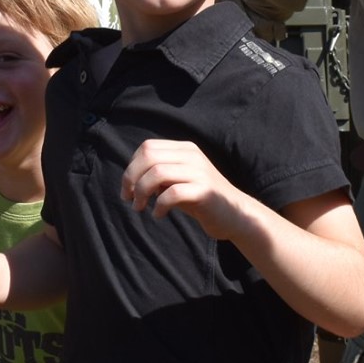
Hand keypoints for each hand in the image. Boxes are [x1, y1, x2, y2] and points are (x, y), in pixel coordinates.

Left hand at [121, 139, 241, 233]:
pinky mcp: (205, 191)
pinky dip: (159, 205)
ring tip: (140, 207)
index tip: (128, 189)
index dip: (131, 167)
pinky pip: (173, 194)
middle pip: (149, 156)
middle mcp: (192, 156)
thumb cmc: (201, 199)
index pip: (147, 147)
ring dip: (141, 192)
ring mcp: (200, 172)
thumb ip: (158, 175)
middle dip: (131, 178)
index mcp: (185, 149)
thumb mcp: (178, 181)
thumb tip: (131, 179)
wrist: (235, 215)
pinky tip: (159, 214)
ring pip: (157, 173)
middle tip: (129, 199)